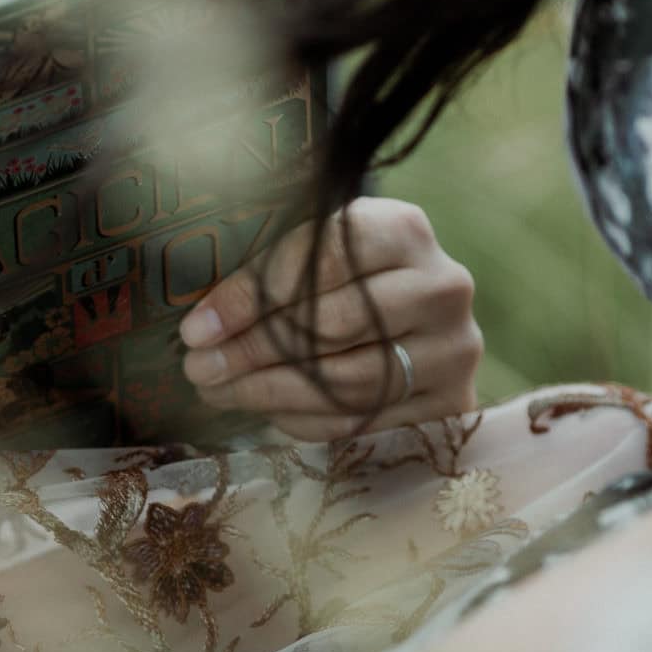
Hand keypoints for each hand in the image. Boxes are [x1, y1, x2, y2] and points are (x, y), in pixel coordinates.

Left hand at [178, 198, 481, 439]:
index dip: (253, 295)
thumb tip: (201, 331)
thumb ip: (270, 273)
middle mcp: (443, 287)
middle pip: (335, 324)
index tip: (197, 328)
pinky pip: (363, 421)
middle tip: (198, 368)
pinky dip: (305, 420)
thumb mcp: (316, 252)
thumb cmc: (347, 277)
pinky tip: (266, 411)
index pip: (323, 258)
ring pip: (348, 381)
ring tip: (219, 392)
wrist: (419, 317)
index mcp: (404, 229)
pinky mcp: (452, 404)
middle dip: (253, 350)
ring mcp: (454, 349)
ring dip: (270, 392)